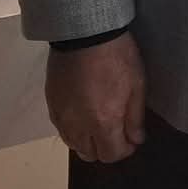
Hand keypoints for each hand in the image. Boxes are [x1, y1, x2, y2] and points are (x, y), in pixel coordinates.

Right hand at [47, 31, 146, 162]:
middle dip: (106, 148)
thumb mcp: (137, 85)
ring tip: (99, 123)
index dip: (124, 150)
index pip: (111, 155)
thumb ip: (135, 118)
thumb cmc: (117, 57)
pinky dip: (73, 130)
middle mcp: (78, 126)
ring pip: (73, 145)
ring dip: (88, 141)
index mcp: (103, 122)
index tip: (131, 139)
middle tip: (116, 131)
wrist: (85, 33)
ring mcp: (61, 117)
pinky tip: (82, 115)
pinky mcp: (51, 105)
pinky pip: (61, 130)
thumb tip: (136, 140)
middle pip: (90, 154)